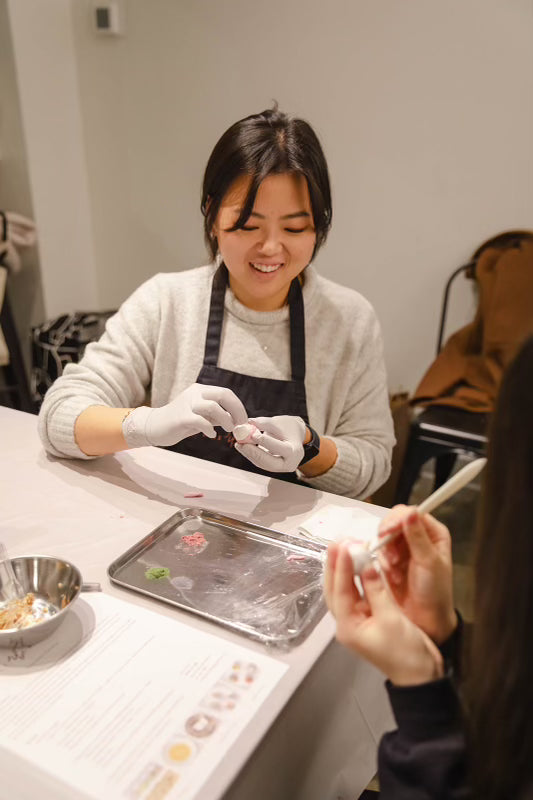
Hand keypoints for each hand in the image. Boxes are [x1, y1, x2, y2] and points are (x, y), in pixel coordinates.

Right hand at [124, 384, 247, 446]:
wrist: (154, 426)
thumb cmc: (181, 423)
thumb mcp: (202, 416)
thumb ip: (217, 416)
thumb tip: (237, 421)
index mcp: (201, 390)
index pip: (226, 393)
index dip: (238, 407)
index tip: (243, 420)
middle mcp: (195, 393)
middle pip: (223, 395)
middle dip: (236, 411)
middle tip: (240, 425)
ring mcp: (187, 404)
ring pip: (213, 407)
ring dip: (225, 419)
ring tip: (228, 430)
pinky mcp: (181, 417)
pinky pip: (201, 421)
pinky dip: (210, 429)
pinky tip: (211, 435)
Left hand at [234, 415, 305, 472]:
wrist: (293, 436)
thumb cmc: (288, 427)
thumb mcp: (278, 422)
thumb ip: (264, 423)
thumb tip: (249, 422)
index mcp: (295, 451)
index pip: (280, 448)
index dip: (266, 442)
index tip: (253, 435)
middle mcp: (290, 463)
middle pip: (270, 462)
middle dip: (254, 453)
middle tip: (241, 444)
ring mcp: (281, 468)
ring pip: (263, 464)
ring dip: (249, 454)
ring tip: (239, 443)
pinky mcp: (272, 467)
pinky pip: (260, 463)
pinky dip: (251, 455)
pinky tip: (242, 447)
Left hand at [324, 541, 443, 685]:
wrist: (421, 677)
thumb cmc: (407, 654)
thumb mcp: (391, 620)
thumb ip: (377, 590)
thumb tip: (366, 564)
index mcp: (348, 627)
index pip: (340, 590)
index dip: (342, 566)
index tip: (344, 545)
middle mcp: (347, 623)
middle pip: (334, 588)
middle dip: (335, 564)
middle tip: (339, 542)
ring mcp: (356, 620)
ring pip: (343, 589)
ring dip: (344, 569)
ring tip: (346, 547)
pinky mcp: (367, 617)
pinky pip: (356, 593)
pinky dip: (357, 578)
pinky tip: (360, 564)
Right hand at [376, 506, 456, 643]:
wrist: (425, 620)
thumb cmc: (435, 592)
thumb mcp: (429, 563)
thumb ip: (418, 537)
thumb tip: (410, 512)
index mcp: (433, 533)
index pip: (411, 513)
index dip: (397, 519)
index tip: (388, 531)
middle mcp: (417, 537)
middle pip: (394, 521)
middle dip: (388, 537)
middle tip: (390, 555)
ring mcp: (402, 548)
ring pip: (384, 536)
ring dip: (385, 552)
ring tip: (394, 569)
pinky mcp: (390, 560)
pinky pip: (378, 551)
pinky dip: (381, 562)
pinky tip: (392, 575)